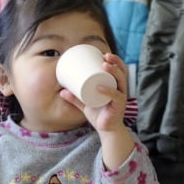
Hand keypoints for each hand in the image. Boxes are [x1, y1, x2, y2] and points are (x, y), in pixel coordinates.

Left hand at [60, 53, 133, 169]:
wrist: (106, 130)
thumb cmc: (98, 114)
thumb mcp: (85, 104)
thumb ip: (75, 98)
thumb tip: (61, 91)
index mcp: (116, 86)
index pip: (119, 69)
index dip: (114, 60)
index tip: (103, 53)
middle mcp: (120, 90)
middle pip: (122, 71)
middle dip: (115, 62)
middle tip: (105, 56)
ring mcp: (121, 97)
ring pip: (121, 81)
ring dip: (114, 71)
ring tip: (104, 65)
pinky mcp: (118, 106)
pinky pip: (115, 96)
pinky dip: (107, 91)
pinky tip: (100, 87)